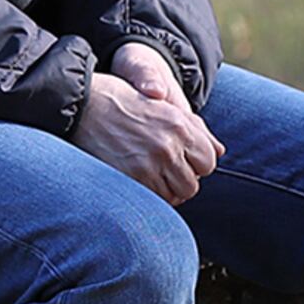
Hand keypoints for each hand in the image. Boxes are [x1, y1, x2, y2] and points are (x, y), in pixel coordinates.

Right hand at [74, 42, 221, 202]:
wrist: (83, 105)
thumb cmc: (123, 102)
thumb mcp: (164, 107)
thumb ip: (195, 129)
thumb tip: (220, 151)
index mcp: (180, 125)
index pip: (208, 162)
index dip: (195, 164)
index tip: (180, 161)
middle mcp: (168, 145)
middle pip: (192, 184)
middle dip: (180, 181)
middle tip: (163, 171)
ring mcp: (149, 164)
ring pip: (174, 196)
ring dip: (164, 190)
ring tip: (149, 176)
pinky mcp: (131, 178)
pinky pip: (153, 200)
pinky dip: (149, 196)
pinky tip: (138, 181)